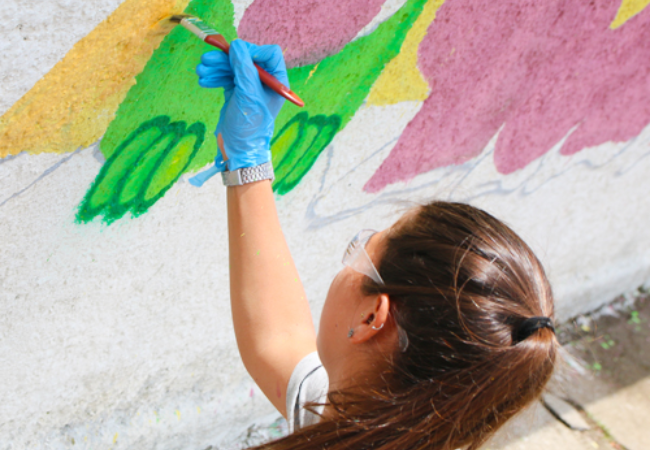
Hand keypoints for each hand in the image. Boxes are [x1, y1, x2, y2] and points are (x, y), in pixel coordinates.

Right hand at [196, 40, 287, 173]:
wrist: (239, 150)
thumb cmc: (250, 126)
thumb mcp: (248, 94)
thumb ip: (244, 67)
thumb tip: (237, 44)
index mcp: (277, 82)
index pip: (269, 54)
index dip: (252, 50)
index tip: (236, 54)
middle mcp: (264, 83)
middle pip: (246, 58)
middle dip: (226, 59)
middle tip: (206, 60)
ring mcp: (250, 87)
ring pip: (233, 67)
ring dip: (216, 67)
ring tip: (200, 71)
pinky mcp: (237, 93)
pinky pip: (226, 77)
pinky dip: (215, 77)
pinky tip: (203, 80)